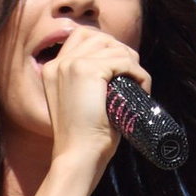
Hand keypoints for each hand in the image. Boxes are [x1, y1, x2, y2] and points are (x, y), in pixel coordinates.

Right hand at [39, 24, 150, 170]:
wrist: (77, 158)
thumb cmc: (83, 141)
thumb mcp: (79, 106)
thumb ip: (86, 88)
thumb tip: (116, 78)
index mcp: (52, 69)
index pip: (82, 37)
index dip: (106, 48)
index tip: (121, 71)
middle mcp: (59, 62)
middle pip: (100, 38)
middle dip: (122, 53)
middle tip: (134, 78)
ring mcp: (72, 64)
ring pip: (114, 48)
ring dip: (133, 64)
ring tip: (139, 87)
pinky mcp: (89, 71)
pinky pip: (124, 61)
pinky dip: (139, 74)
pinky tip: (143, 89)